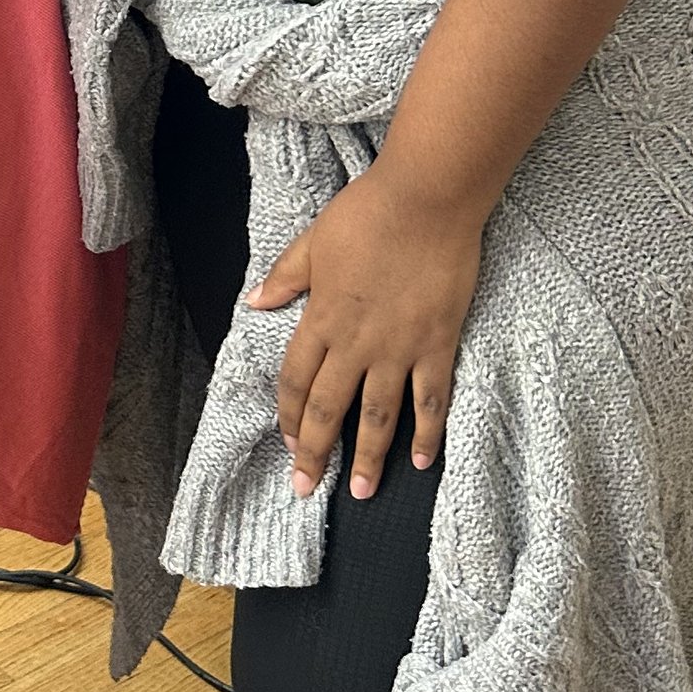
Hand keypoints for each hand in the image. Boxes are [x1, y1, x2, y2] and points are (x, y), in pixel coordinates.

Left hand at [247, 166, 481, 501]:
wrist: (426, 199)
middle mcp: (356, 342)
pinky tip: (421, 461)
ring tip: (359, 492)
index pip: (297, 379)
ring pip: (378, 416)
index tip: (287, 442)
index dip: (290, 414)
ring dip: (367, 458)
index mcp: (321, 317)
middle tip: (307, 488)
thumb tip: (254, 302)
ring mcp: (399, 348)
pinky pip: (431, 399)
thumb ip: (286, 277)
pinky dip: (427, 433)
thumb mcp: (314, 242)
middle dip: (315, 451)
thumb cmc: (367, 213)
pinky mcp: (437, 344)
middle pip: (330, 408)